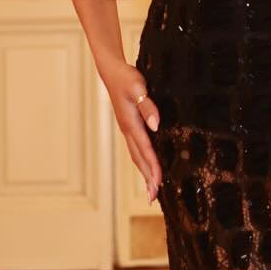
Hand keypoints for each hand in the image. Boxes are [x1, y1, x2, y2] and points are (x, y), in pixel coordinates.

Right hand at [104, 61, 161, 201]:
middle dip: (147, 178)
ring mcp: (127, 129)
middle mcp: (128, 130)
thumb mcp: (138, 87)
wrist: (112, 72)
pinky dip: (142, 162)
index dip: (152, 167)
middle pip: (138, 159)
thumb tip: (156, 125)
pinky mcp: (129, 127)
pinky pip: (136, 149)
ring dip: (144, 173)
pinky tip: (148, 167)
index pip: (145, 149)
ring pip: (136, 156)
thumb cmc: (126, 78)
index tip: (158, 183)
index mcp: (131, 123)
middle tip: (154, 197)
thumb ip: (147, 106)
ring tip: (152, 190)